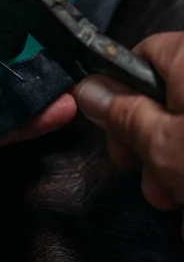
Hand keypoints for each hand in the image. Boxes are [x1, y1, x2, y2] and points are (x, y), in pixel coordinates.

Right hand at [74, 32, 183, 218]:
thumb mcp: (160, 141)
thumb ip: (120, 113)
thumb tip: (86, 88)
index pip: (140, 56)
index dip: (119, 94)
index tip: (116, 132)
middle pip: (164, 98)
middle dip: (149, 145)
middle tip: (150, 180)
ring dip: (176, 169)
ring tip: (180, 205)